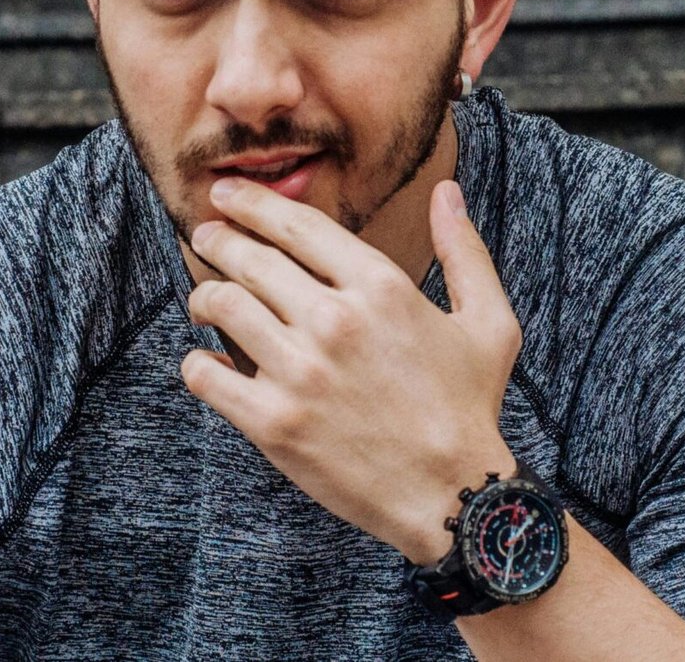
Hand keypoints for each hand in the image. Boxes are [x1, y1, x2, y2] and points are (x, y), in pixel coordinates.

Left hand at [180, 177, 522, 563]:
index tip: (227, 195)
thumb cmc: (469, 407)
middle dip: (218, 239)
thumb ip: (464, 250)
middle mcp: (335, 320)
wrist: (453, 493)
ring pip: (221, 306)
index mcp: (381, 287)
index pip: (297, 225)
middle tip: (205, 237)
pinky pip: (206, 376)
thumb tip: (448, 191)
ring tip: (204, 301)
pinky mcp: (274, 422)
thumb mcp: (488, 322)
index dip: (253, 202)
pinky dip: (196, 362)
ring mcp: (300, 372)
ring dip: (204, 296)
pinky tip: (205, 361)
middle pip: (249, 258)